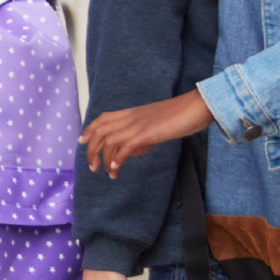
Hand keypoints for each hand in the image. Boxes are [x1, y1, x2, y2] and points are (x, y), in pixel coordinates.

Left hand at [81, 91, 213, 177]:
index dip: (90, 129)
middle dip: (91, 150)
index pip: (103, 118)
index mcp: (132, 113)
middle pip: (100, 131)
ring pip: (109, 141)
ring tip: (108, 173)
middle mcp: (131, 118)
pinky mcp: (147, 134)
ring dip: (104, 159)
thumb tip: (131, 151)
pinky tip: (116, 169)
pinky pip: (125, 147)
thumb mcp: (155, 124)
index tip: (82, 141)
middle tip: (93, 167)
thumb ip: (141, 136)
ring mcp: (138, 125)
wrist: (197, 106)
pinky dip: (118, 159)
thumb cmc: (181, 115)